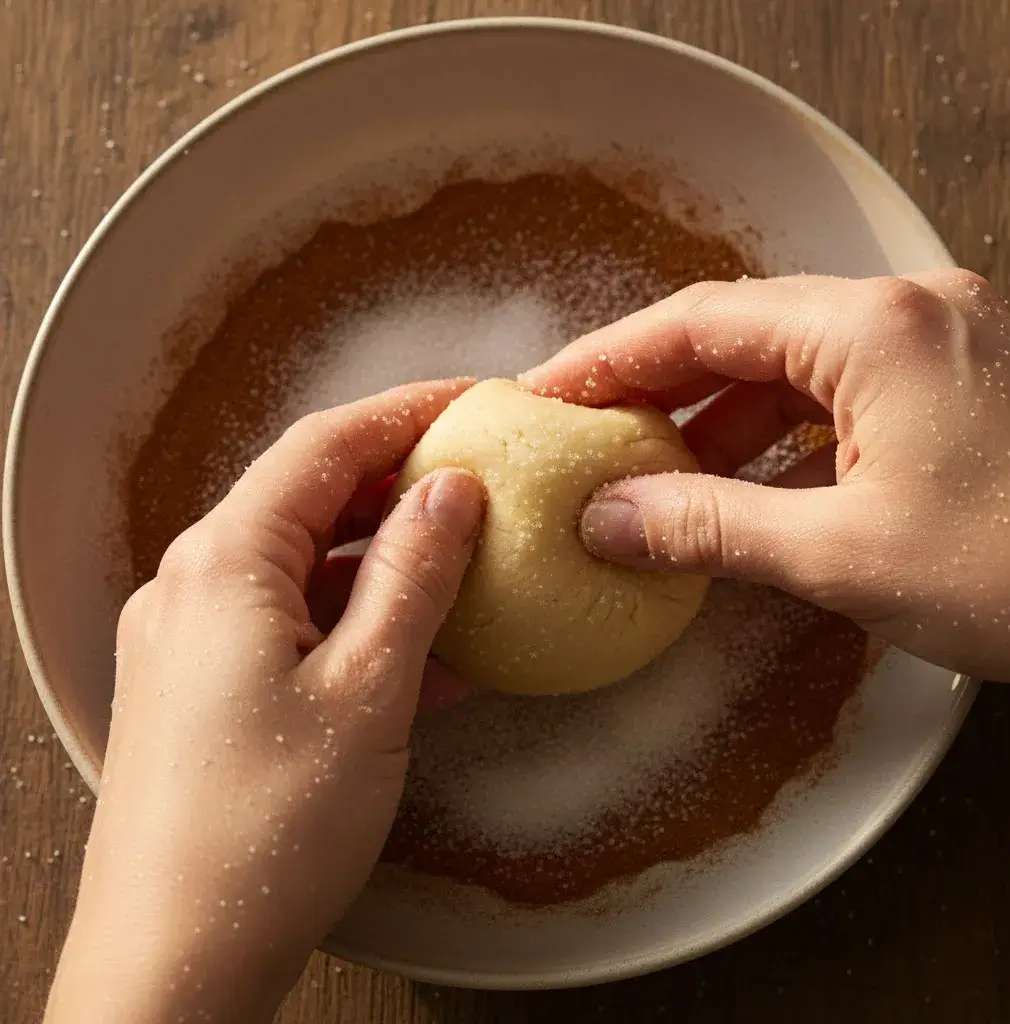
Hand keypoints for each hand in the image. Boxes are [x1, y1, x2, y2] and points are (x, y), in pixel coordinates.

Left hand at [46, 381, 485, 1023]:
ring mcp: (195, 637)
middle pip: (310, 496)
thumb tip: (452, 492)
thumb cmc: (263, 832)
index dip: (406, 412)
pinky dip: (359, 617)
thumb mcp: (368, 689)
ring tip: (467, 556)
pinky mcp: (207, 685)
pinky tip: (426, 641)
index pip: (325, 446)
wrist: (175, 963)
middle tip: (480, 475)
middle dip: (399, 480)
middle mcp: (195, 584)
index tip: (473, 400)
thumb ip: (414, 576)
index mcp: (224, 563)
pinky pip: (293, 621)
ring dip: (386, 555)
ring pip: (306, 562)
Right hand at [522, 272, 1009, 683]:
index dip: (609, 358)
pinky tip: (743, 489)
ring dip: (718, 420)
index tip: (546, 393)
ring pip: (792, 367)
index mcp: (875, 329)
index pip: (702, 321)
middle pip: (742, 334)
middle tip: (585, 435)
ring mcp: (940, 346)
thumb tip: (609, 520)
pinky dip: (780, 440)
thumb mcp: (844, 556)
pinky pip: (841, 397)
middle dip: (656, 387)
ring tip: (652, 475)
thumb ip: (710, 527)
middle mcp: (908, 314)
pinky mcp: (959, 388)